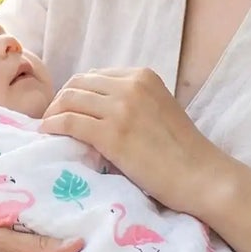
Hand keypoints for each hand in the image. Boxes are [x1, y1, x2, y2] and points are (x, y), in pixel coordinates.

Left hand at [40, 67, 218, 213]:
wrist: (201, 175)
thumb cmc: (182, 151)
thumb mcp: (158, 109)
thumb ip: (131, 101)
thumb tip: (95, 108)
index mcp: (143, 76)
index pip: (94, 76)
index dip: (76, 92)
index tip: (69, 108)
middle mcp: (130, 85)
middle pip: (78, 84)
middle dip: (60, 100)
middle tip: (53, 118)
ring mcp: (121, 109)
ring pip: (69, 99)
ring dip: (53, 113)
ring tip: (49, 128)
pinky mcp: (112, 134)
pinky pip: (69, 122)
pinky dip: (53, 126)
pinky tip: (49, 134)